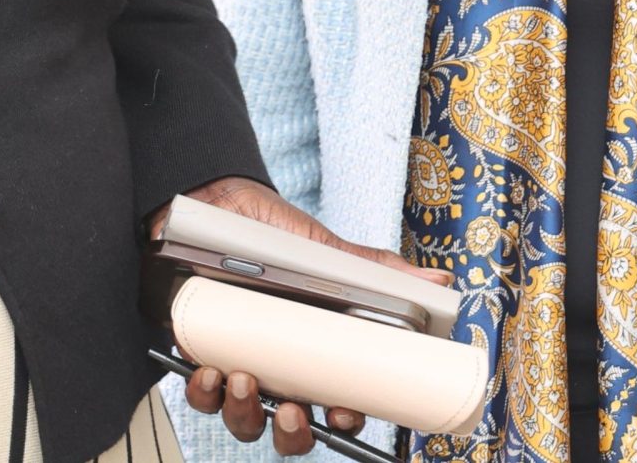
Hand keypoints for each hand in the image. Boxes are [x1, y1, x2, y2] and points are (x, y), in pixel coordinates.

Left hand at [169, 177, 449, 453]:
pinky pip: (199, 393)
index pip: (335, 404)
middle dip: (292, 434)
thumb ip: (378, 272)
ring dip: (244, 413)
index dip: (343, 421)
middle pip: (290, 428)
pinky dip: (203, 392)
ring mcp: (237, 363)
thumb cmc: (275, 233)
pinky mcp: (197, 352)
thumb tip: (439, 280)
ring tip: (243, 380)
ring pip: (243, 419)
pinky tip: (209, 371)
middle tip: (293, 412)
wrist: (218, 201)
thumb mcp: (328, 252)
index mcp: (315, 352)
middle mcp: (278, 367)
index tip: (344, 413)